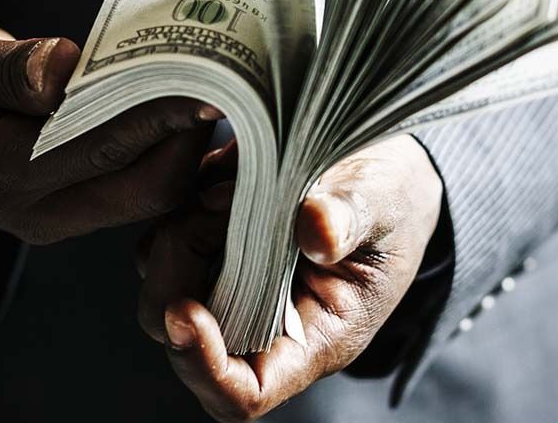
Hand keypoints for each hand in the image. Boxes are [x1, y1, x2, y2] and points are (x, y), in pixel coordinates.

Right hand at [0, 19, 220, 243]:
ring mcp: (63, 218)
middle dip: (191, 135)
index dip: (162, 114)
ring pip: (153, 193)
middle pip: (146, 186)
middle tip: (225, 75)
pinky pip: (142, 188)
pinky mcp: (81, 209)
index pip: (102, 148)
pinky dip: (171, 150)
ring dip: (188, 144)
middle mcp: (39, 212)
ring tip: (217, 86)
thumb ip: (2, 69)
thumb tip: (65, 68)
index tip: (211, 76)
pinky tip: (189, 107)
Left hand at [136, 135, 441, 420]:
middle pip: (182, 333)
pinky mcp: (212, 238)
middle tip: (211, 209)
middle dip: (175, 272)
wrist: (384, 165)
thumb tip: (316, 231)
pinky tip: (225, 169)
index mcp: (311, 338)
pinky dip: (184, 199)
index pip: (244, 392)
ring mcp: (230, 278)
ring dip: (179, 229)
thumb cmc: (394, 201)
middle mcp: (261, 318)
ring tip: (228, 184)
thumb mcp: (385, 207)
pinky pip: (168, 228)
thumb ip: (352, 220)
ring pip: (163, 277)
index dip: (204, 367)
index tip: (186, 313)